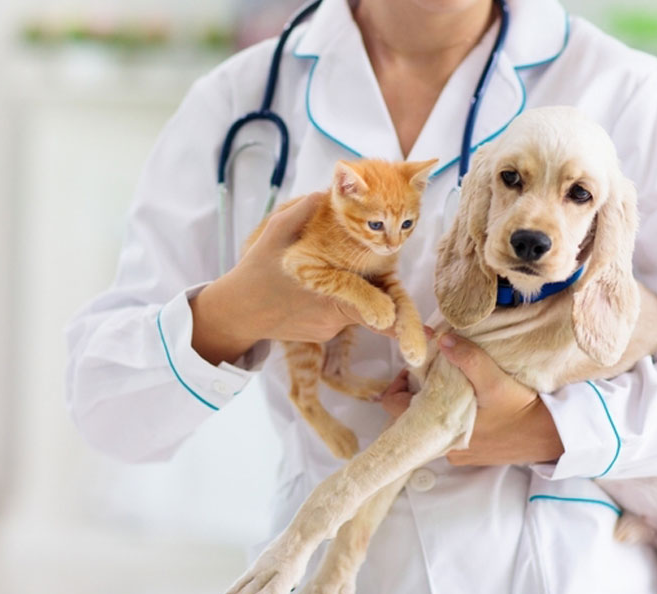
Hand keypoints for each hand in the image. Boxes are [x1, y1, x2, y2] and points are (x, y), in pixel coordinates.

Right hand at [191, 194, 386, 364]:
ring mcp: (327, 329)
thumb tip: (323, 193)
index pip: (371, 306)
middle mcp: (332, 317)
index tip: (421, 328)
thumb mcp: (275, 235)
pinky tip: (308, 297)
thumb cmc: (256, 272)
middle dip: (370, 289)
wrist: (235, 313)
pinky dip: (333, 304)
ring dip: (349, 293)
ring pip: (354, 309)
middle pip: (369, 303)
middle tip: (358, 273)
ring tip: (315, 282)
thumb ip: (300, 213)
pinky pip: (339, 317)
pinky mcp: (322, 336)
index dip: (397, 318)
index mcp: (327, 291)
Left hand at [380, 333, 564, 465]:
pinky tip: (466, 397)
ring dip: (435, 399)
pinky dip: (449, 412)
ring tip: (451, 378)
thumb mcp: (495, 380)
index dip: (397, 383)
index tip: (416, 365)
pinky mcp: (470, 452)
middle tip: (435, 367)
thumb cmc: (522, 411)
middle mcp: (442, 446)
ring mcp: (456, 451)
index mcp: (439, 429)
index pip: (393, 407)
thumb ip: (468, 358)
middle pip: (411, 413)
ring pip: (429, 421)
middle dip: (419, 388)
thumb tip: (441, 339)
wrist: (550, 437)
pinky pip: (447, 430)